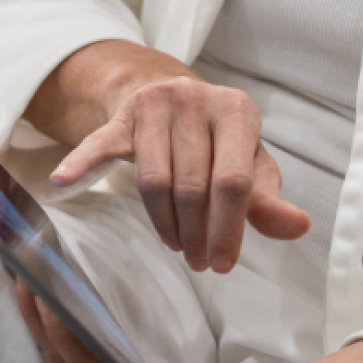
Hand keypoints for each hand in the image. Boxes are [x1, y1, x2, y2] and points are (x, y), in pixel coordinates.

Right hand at [30, 41, 310, 271]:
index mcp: (236, 110)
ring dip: (165, 223)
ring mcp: (155, 105)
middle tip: (198, 261)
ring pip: (154, 179)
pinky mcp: (121, 116)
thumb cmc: (221, 141)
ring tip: (177, 244)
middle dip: (197, 232)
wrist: (176, 98)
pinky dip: (81, 161)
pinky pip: (99, 143)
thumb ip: (268, 199)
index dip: (227, 228)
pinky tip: (64, 180)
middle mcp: (195, 99)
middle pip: (192, 185)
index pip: (232, 180)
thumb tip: (299, 227)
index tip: (222, 264)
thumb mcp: (251, 163)